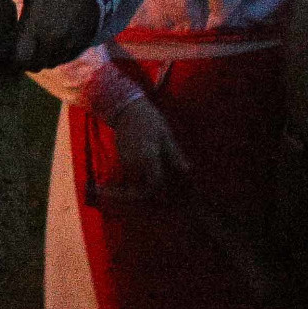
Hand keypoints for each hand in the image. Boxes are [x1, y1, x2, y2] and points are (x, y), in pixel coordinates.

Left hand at [13, 0, 102, 70]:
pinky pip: (66, 58)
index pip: (20, 59)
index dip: (16, 60)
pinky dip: (60, 54)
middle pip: (36, 65)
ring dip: (46, 58)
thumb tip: (12, 38)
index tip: (15, 56)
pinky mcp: (81, 45)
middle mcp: (51, 39)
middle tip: (29, 51)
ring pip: (51, 63)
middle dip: (30, 61)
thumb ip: (23, 21)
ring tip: (45, 42)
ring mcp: (68, 44)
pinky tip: (59, 41)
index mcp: (34, 27)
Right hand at [92, 85, 180, 203]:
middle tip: (159, 200)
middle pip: (140, 187)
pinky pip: (128, 173)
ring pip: (132, 181)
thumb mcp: (166, 135)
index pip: (154, 183)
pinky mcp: (120, 157)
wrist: (125, 107)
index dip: (161, 192)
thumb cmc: (149, 119)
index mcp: (148, 158)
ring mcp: (125, 160)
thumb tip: (187, 170)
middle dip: (147, 194)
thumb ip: (174, 155)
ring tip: (152, 188)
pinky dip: (134, 177)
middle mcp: (134, 162)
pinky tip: (143, 175)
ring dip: (140, 187)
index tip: (167, 199)